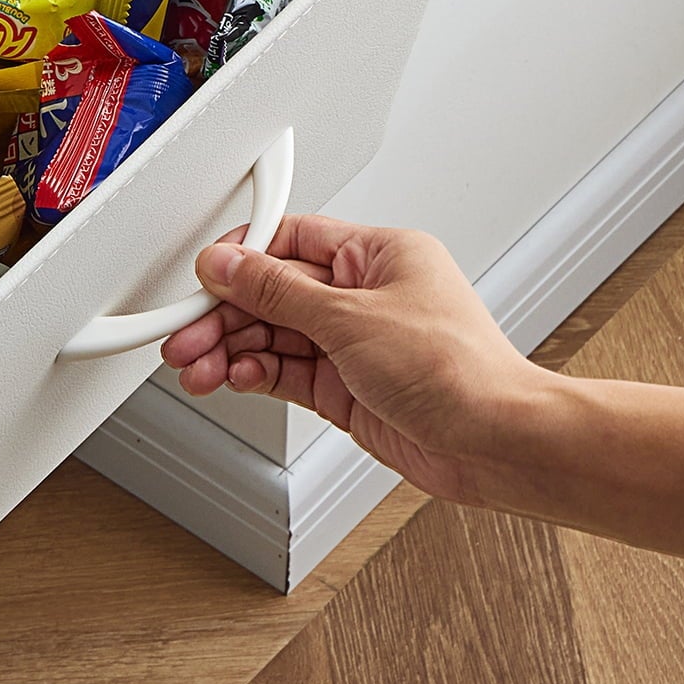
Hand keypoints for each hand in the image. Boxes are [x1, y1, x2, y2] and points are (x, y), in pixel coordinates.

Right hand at [160, 215, 545, 503]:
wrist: (498, 445)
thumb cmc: (461, 371)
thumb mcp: (351, 318)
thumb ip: (278, 292)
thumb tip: (229, 264)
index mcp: (376, 254)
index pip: (289, 239)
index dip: (240, 257)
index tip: (202, 277)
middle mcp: (363, 294)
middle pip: (272, 292)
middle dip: (224, 313)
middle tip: (184, 332)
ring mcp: (353, 342)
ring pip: (272, 335)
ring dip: (230, 349)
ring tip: (196, 365)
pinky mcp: (345, 386)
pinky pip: (284, 370)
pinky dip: (254, 373)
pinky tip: (232, 377)